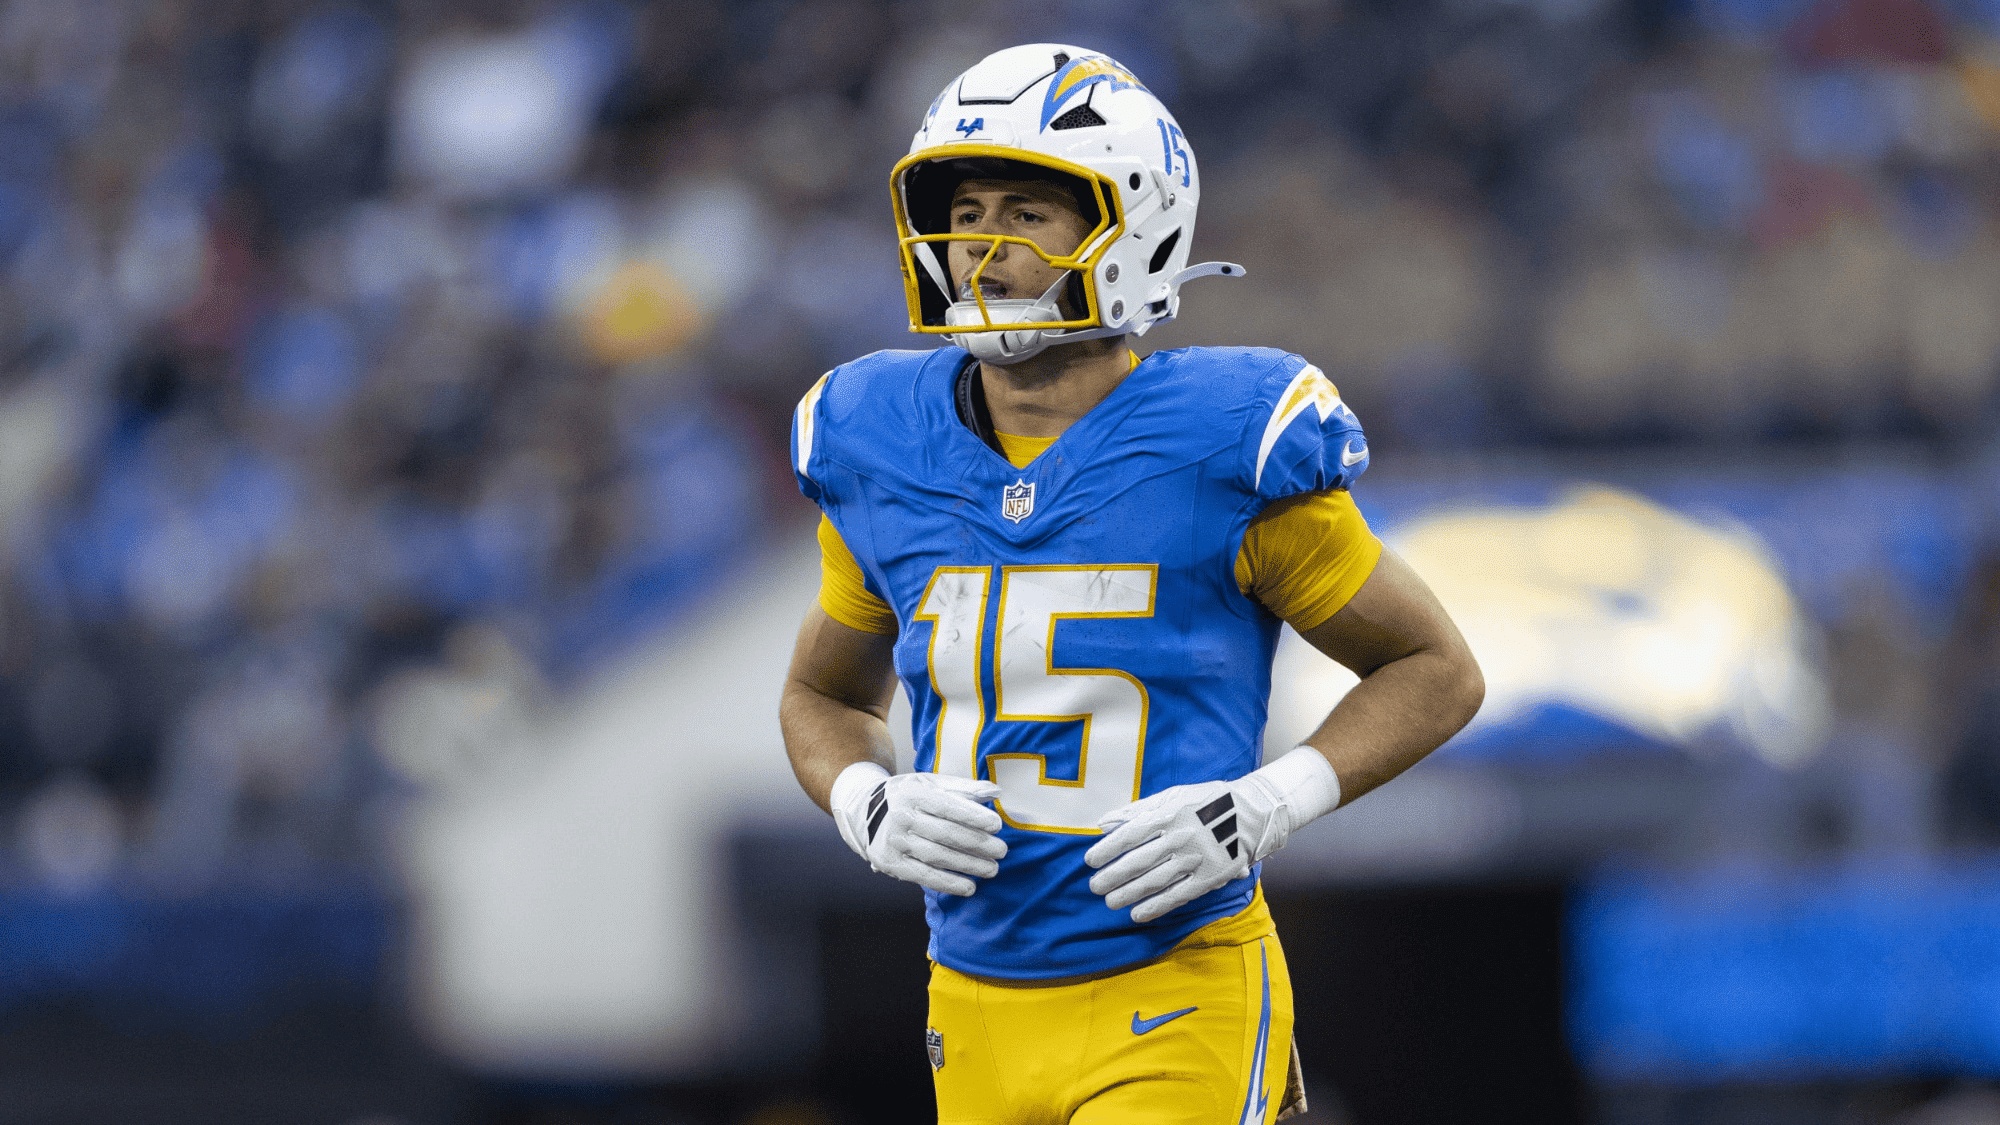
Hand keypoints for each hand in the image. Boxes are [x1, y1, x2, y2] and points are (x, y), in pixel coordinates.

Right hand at [831, 765, 1008, 896]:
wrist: (864, 811)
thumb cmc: (908, 795)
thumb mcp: (930, 783)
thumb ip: (963, 787)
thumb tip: (996, 792)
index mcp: (913, 794)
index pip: (947, 806)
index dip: (974, 817)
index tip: (997, 825)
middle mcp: (901, 817)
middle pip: (945, 833)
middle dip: (977, 844)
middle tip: (1002, 851)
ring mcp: (895, 842)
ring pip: (937, 856)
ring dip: (968, 865)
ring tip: (991, 869)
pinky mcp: (892, 863)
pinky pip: (924, 875)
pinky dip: (948, 883)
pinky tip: (969, 886)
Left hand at [1085, 778, 1283, 922]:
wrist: (1252, 813)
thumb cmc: (1206, 802)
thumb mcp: (1172, 796)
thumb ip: (1137, 809)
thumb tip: (1104, 821)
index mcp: (1169, 815)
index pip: (1130, 834)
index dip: (1108, 849)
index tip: (1090, 860)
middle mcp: (1180, 838)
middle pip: (1139, 861)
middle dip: (1113, 876)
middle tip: (1095, 886)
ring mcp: (1195, 859)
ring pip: (1155, 881)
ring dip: (1129, 893)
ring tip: (1110, 901)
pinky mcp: (1210, 878)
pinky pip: (1179, 895)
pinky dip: (1156, 906)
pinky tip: (1137, 914)